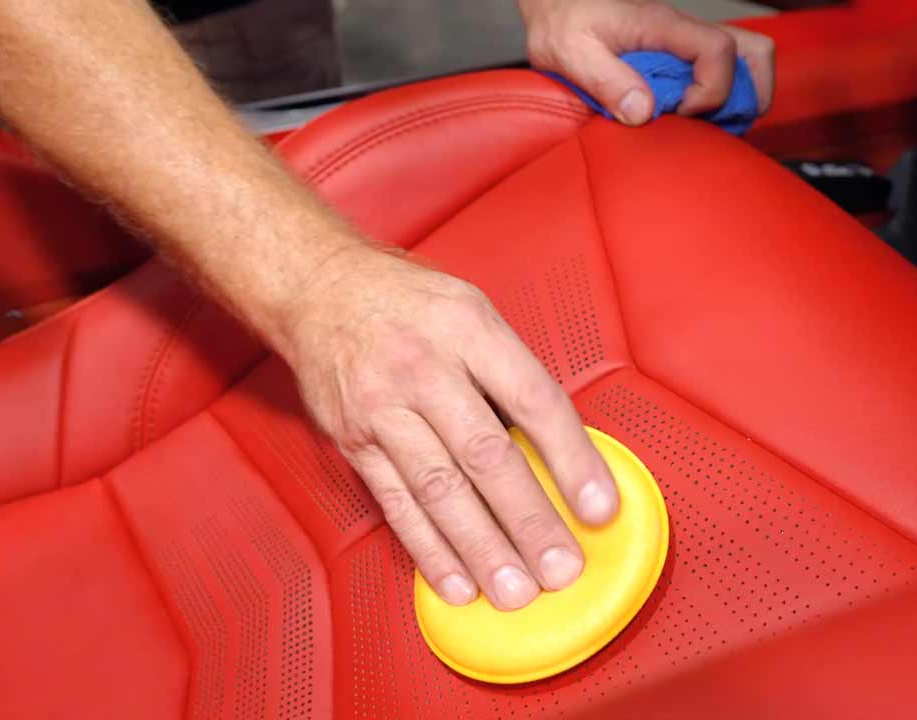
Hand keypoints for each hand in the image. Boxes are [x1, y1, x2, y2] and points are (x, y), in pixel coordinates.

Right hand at [279, 246, 619, 609]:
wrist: (319, 288)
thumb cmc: (409, 303)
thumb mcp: (471, 310)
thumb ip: (511, 373)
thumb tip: (563, 451)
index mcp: (468, 328)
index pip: (533, 399)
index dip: (572, 458)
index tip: (598, 508)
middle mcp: (422, 368)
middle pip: (484, 455)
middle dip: (528, 521)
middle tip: (560, 568)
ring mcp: (382, 407)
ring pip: (438, 489)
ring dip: (480, 548)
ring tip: (514, 591)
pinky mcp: (353, 441)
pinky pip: (396, 503)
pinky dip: (428, 548)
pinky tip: (457, 581)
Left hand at [519, 0, 774, 124]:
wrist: (555, 4)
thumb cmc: (561, 22)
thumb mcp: (570, 52)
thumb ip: (606, 81)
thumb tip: (642, 113)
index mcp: (663, 25)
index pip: (718, 50)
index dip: (711, 91)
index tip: (679, 113)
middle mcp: (684, 31)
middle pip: (753, 52)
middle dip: (746, 96)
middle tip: (709, 126)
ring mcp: (686, 43)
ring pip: (745, 60)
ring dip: (738, 97)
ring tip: (704, 127)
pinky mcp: (680, 54)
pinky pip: (721, 70)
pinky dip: (720, 97)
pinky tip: (689, 120)